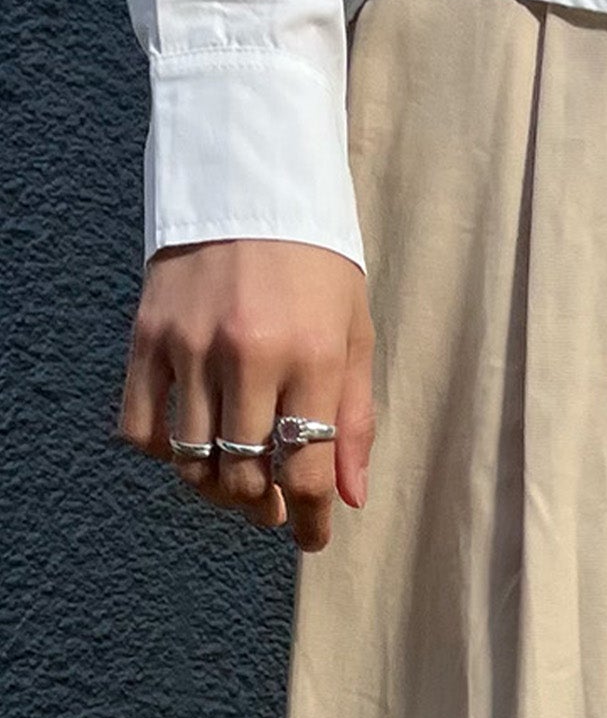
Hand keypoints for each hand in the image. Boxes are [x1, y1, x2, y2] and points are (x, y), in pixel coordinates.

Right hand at [116, 239, 375, 552]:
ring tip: (234, 483)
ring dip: (215, 489)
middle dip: (262, 507)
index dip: (309, 522)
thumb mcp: (355, 335)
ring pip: (193, 460)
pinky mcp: (148, 334)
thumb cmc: (317, 263)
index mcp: (312, 358)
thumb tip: (349, 498)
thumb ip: (354, 419)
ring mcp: (191, 346)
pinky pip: (140, 426)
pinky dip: (162, 453)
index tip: (310, 538)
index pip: (305, 473)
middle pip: (244, 475)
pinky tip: (186, 448)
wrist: (250, 179)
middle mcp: (248, 356)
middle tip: (271, 507)